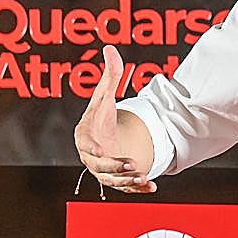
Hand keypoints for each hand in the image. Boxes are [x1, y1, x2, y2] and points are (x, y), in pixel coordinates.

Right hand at [74, 45, 156, 193]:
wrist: (104, 140)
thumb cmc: (101, 118)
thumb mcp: (105, 96)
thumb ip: (110, 75)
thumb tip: (110, 48)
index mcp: (86, 137)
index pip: (85, 144)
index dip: (92, 148)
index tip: (101, 151)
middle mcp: (93, 158)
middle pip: (100, 166)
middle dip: (114, 166)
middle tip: (131, 164)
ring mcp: (104, 171)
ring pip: (114, 180)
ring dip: (127, 181)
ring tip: (143, 177)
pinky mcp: (117, 180)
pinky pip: (126, 188)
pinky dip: (138, 189)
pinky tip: (152, 187)